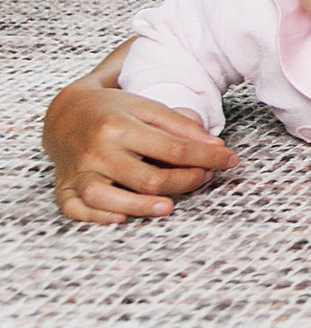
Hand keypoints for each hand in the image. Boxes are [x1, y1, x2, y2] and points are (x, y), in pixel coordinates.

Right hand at [45, 84, 236, 225]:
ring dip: (139, 207)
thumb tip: (216, 147)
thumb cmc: (115, 111)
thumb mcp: (148, 108)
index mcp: (121, 126)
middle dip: (182, 181)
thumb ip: (181, 126)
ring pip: (105, 197)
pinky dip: (96, 217)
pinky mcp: (64, 187)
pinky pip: (75, 208)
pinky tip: (120, 219)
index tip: (230, 160)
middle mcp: (98, 151)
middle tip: (204, 178)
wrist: (66, 113)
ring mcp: (78, 171)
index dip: (206, 157)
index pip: (173, 148)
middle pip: (145, 177)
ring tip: (169, 207)